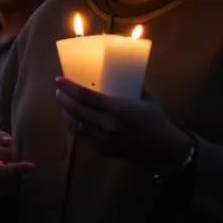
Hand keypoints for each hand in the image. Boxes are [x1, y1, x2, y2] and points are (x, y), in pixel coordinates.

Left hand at [55, 78, 189, 169]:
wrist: (164, 148)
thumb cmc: (156, 119)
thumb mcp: (146, 97)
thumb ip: (130, 85)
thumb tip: (117, 72)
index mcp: (116, 109)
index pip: (84, 95)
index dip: (68, 87)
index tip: (58, 79)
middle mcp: (106, 124)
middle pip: (74, 109)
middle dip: (62, 98)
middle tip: (59, 90)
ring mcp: (102, 139)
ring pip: (74, 124)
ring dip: (65, 112)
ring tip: (64, 103)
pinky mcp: (101, 150)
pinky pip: (80, 136)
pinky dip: (72, 126)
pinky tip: (72, 119)